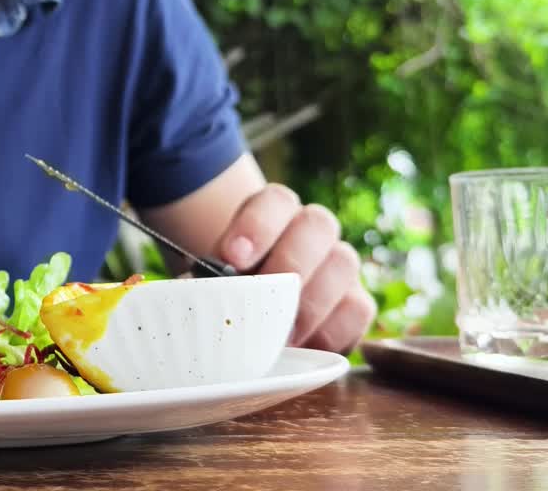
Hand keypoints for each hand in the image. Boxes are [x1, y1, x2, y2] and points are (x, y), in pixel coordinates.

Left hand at [215, 184, 375, 353]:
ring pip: (344, 262)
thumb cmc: (228, 286)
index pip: (275, 200)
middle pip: (318, 224)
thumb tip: (189, 297)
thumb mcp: (210, 276)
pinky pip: (359, 309)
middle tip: (262, 301)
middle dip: (288, 264)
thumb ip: (204, 279)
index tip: (231, 257)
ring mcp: (339, 264)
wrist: (257, 306)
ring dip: (311, 302)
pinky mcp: (356, 302)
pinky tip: (304, 348)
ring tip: (280, 336)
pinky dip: (332, 331)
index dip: (257, 225)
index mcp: (275, 210)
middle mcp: (313, 229)